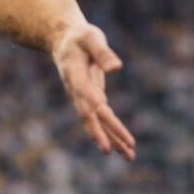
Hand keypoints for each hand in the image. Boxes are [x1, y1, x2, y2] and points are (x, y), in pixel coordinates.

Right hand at [51, 24, 135, 160]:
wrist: (63, 42)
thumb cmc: (79, 37)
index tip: (104, 112)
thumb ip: (102, 52)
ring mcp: (83, 97)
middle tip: (113, 151)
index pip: (84, 91)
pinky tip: (125, 145)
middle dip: (102, 131)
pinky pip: (102, 119)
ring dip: (112, 138)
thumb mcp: (90, 38)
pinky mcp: (91, 99)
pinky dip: (113, 131)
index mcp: (74, 73)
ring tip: (130, 156)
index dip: (92, 102)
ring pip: (96, 122)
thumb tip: (117, 68)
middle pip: (89, 114)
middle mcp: (76, 90)